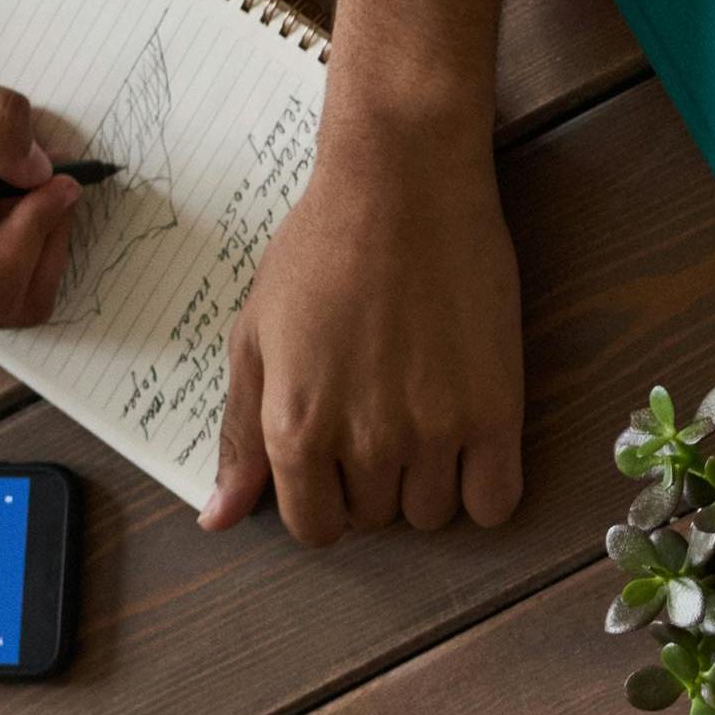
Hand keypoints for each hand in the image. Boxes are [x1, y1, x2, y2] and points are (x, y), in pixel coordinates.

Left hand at [209, 119, 523, 543]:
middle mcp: (365, 442)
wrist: (403, 187)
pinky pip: (495, 504)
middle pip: (376, 518)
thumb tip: (218, 518)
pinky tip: (473, 448)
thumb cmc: (320, 250)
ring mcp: (435, 430)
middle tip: (382, 418)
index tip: (337, 464)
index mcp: (297, 429)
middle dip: (373, 482)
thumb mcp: (256, 339)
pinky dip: (484, 490)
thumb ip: (241, 436)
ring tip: (426, 423)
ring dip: (427, 483)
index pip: (314, 527)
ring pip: (434, 515)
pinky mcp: (495, 410)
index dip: (323, 500)